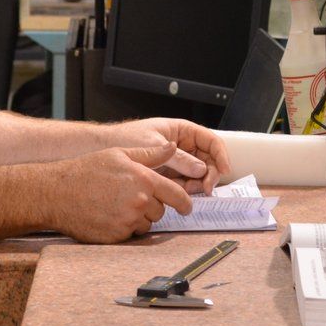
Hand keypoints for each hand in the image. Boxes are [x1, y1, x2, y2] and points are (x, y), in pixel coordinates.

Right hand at [42, 144, 194, 243]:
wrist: (57, 193)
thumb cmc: (85, 171)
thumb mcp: (119, 154)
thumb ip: (150, 154)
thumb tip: (173, 147)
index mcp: (144, 179)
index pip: (177, 195)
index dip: (185, 202)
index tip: (187, 207)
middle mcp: (139, 201)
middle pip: (161, 211)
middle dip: (152, 206)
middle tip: (131, 198)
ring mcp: (128, 220)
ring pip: (146, 224)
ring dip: (138, 218)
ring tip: (117, 205)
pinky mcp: (117, 236)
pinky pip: (130, 235)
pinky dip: (124, 228)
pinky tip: (109, 216)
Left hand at [103, 117, 232, 193]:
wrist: (101, 150)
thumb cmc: (125, 140)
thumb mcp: (153, 147)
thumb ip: (177, 159)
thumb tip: (201, 170)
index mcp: (181, 131)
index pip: (210, 141)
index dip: (220, 155)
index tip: (225, 170)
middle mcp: (182, 145)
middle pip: (207, 159)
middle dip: (210, 173)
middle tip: (205, 188)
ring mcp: (176, 161)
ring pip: (198, 174)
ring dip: (199, 184)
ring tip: (191, 191)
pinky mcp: (168, 175)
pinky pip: (184, 182)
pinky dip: (187, 189)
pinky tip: (182, 195)